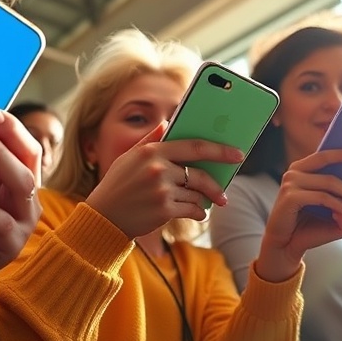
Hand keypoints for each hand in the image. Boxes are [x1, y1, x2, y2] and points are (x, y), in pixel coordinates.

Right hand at [86, 123, 243, 238]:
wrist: (104, 217)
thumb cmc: (117, 185)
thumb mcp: (129, 158)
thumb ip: (149, 140)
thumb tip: (167, 123)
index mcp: (152, 151)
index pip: (194, 146)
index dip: (219, 150)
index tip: (237, 154)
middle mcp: (158, 169)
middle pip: (199, 174)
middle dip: (216, 186)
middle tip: (224, 194)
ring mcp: (161, 190)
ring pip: (195, 194)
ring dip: (201, 201)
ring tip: (202, 204)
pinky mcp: (164, 210)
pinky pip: (191, 210)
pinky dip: (197, 213)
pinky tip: (196, 214)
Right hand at [255, 149, 341, 282]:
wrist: (288, 246)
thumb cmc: (312, 227)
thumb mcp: (341, 216)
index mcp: (305, 169)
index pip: (327, 155)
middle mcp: (296, 170)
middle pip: (326, 159)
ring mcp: (291, 182)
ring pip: (329, 181)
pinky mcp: (290, 196)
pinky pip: (321, 197)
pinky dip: (337, 205)